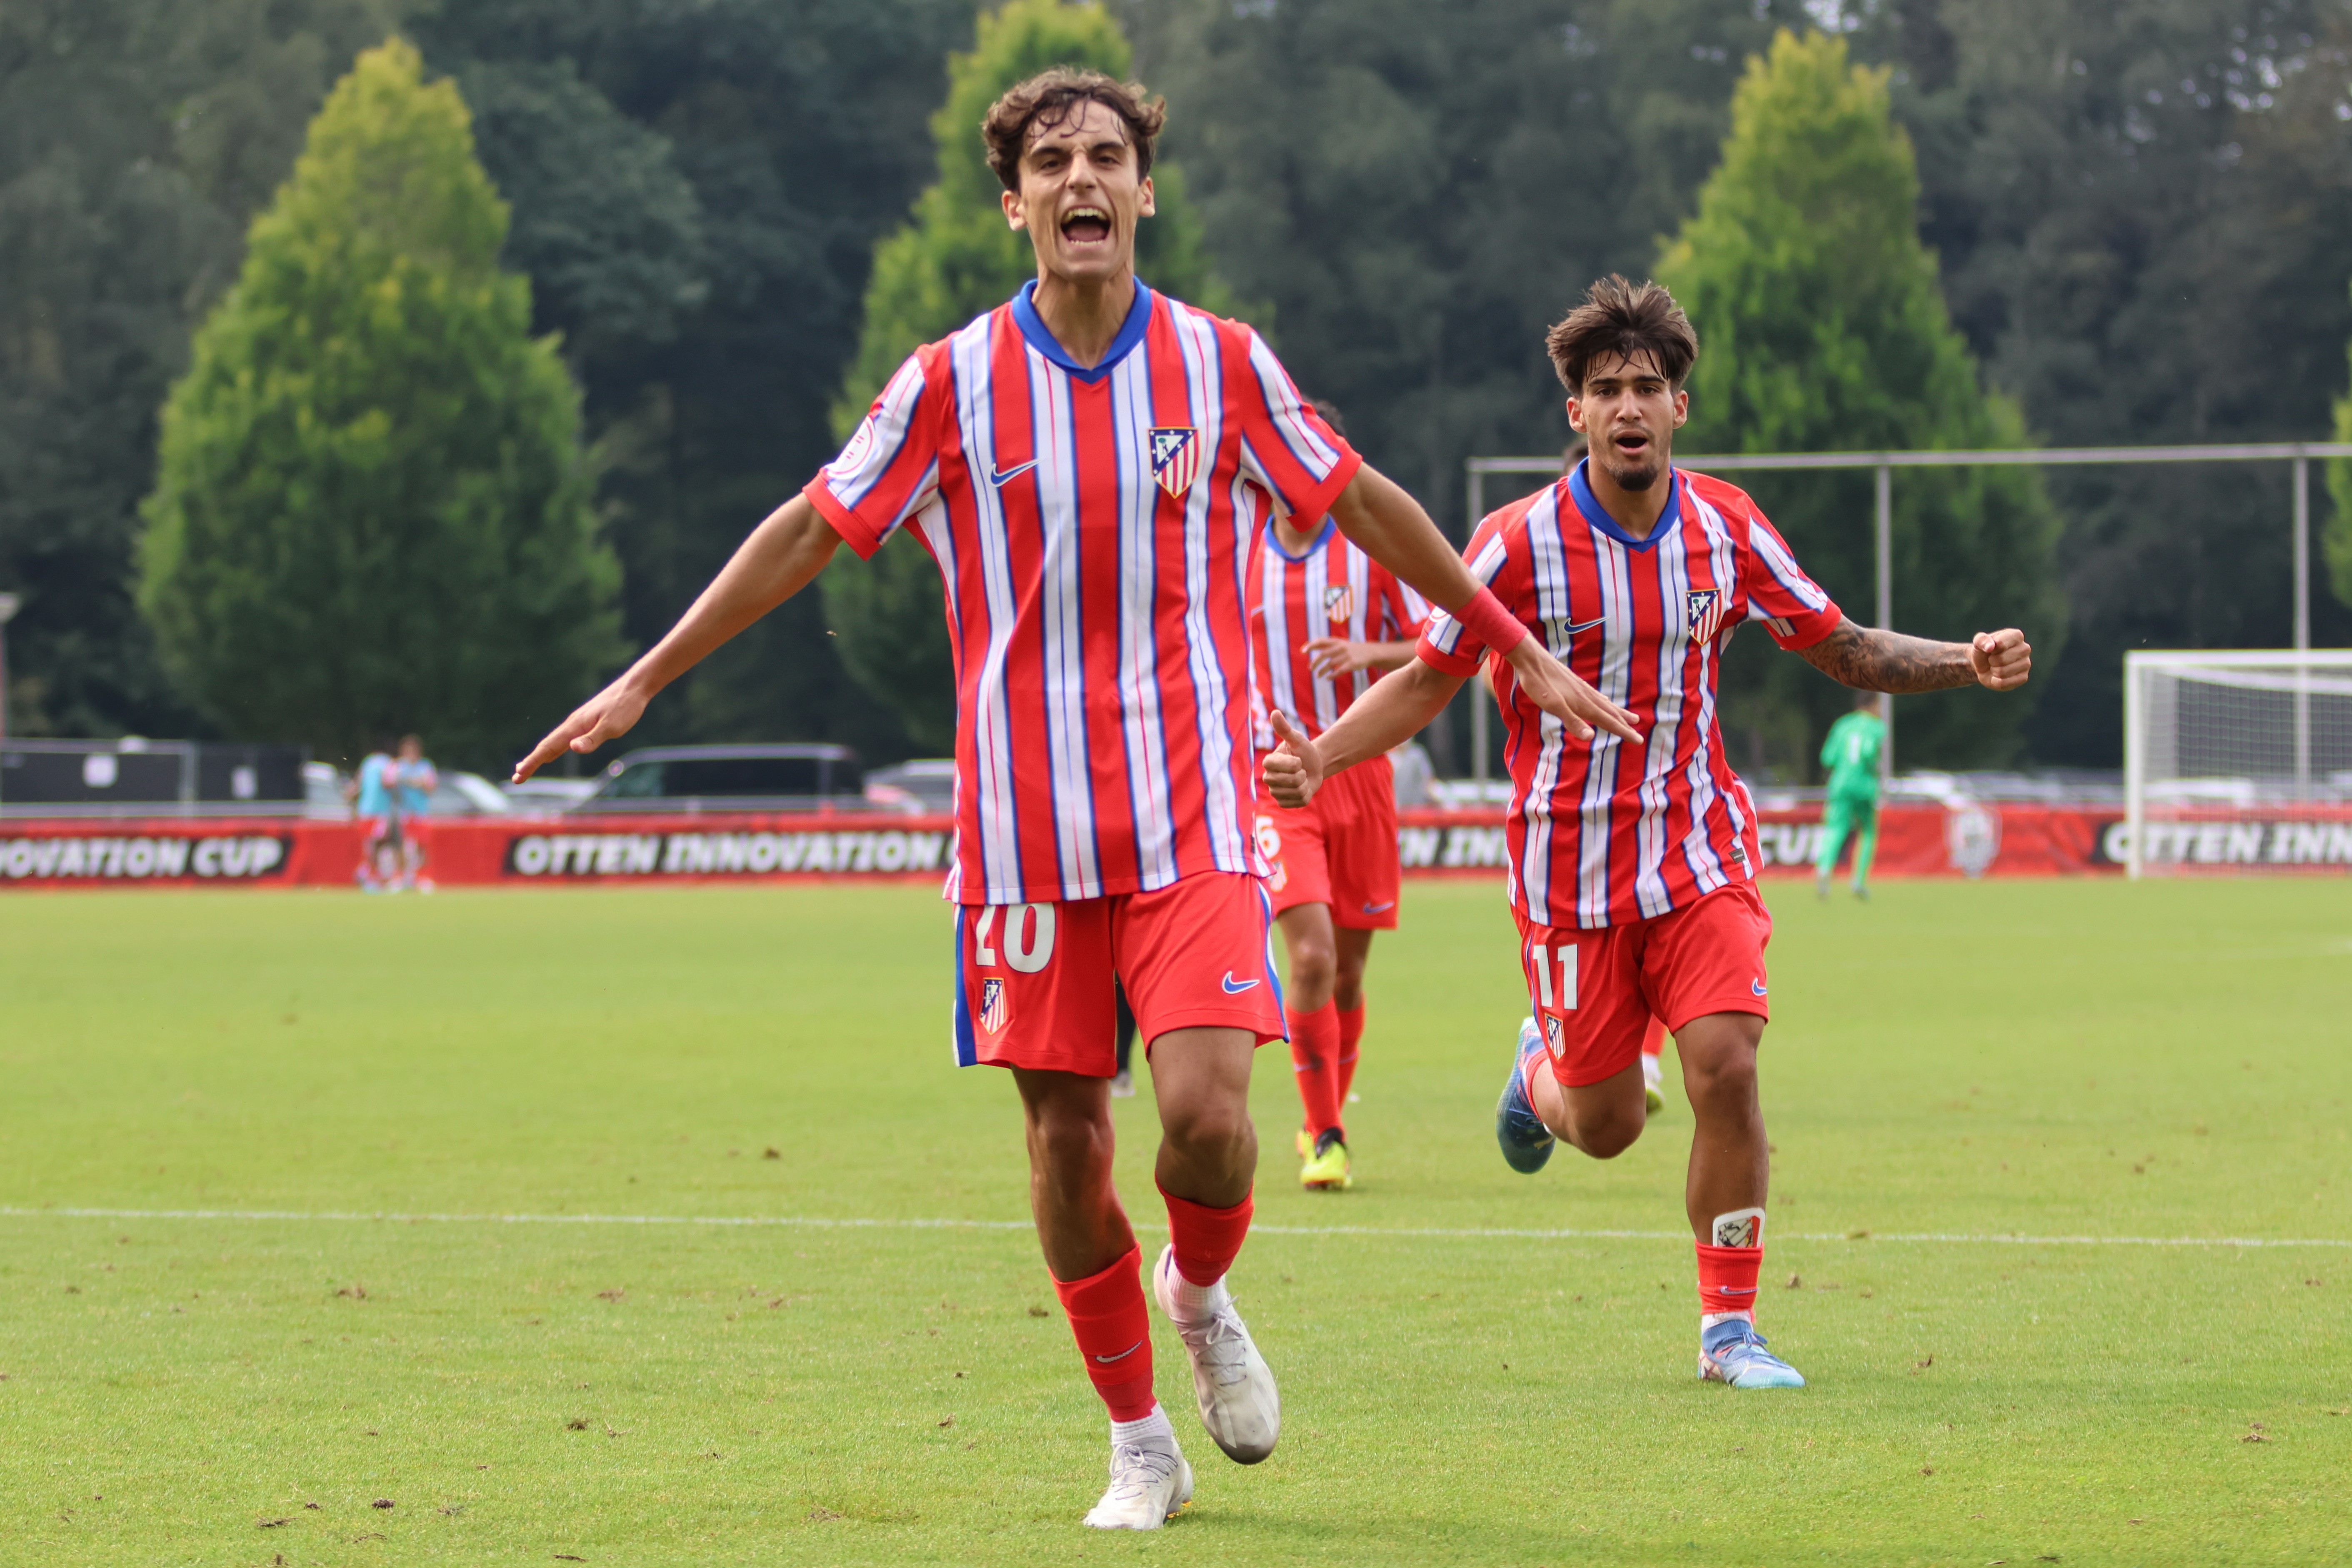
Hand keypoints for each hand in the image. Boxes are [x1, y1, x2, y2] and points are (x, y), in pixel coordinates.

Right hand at [512, 677, 650, 782]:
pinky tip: (552, 754)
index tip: (518, 775)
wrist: (634, 687)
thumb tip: (572, 748)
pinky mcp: (585, 722)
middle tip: (516, 777)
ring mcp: (577, 723)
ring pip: (553, 742)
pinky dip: (552, 749)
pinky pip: (562, 739)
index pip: (548, 747)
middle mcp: (572, 724)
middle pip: (546, 745)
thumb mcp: (612, 726)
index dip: (533, 762)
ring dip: (539, 756)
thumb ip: (593, 738)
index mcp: (575, 726)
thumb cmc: (625, 707)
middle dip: (531, 762)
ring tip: (526, 767)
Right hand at [1262, 711, 1323, 808]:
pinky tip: (1303, 788)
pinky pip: (1300, 802)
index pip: (1282, 766)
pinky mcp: (1284, 803)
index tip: (1298, 759)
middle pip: (1291, 781)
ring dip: (1305, 785)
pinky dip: (1307, 795)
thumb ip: (1284, 728)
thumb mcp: (1297, 739)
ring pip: (1297, 792)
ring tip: (1302, 778)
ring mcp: (1275, 792)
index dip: (1294, 764)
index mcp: (1268, 762)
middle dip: (1302, 774)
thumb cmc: (1304, 750)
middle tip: (1301, 769)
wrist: (1313, 765)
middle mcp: (1268, 778)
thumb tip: (1274, 712)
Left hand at [1304, 637, 1373, 678]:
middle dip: (1315, 662)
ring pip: (1330, 664)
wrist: (1370, 652)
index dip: (1311, 645)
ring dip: (1322, 670)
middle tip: (1310, 668)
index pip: (1321, 641)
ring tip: (1318, 675)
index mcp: (1337, 641)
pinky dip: (1332, 675)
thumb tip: (1310, 646)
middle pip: (1323, 654)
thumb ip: (1327, 645)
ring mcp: (1346, 655)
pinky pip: (1339, 671)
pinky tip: (1327, 678)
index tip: (1303, 651)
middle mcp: (1340, 647)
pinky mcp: (1352, 664)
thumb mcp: (1340, 644)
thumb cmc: (1351, 649)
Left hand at [1500, 636, 1642, 743]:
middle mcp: (1587, 696)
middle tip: (1638, 734)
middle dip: (1624, 725)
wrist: (1532, 659)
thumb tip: (1591, 737)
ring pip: (1605, 704)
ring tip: (1631, 717)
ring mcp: (1582, 689)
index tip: (1638, 740)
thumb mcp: (1553, 706)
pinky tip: (1604, 701)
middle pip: (1610, 713)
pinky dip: (1605, 702)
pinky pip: (1596, 696)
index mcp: (1584, 704)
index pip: (1608, 722)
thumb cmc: (1539, 684)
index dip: (1623, 732)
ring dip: (1618, 713)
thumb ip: (1572, 722)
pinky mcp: (1575, 684)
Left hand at [1969, 629, 2030, 691]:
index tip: (1991, 648)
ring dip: (1994, 671)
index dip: (1990, 648)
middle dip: (1992, 661)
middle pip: (2001, 659)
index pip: (2001, 643)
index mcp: (2016, 636)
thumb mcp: (1978, 642)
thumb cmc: (1984, 651)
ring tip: (1996, 667)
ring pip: (2002, 672)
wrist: (1985, 665)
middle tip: (1992, 659)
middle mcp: (2025, 648)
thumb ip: (1981, 640)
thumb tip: (1990, 647)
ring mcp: (2026, 663)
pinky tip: (1999, 676)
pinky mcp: (2023, 677)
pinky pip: (2004, 683)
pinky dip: (1996, 681)